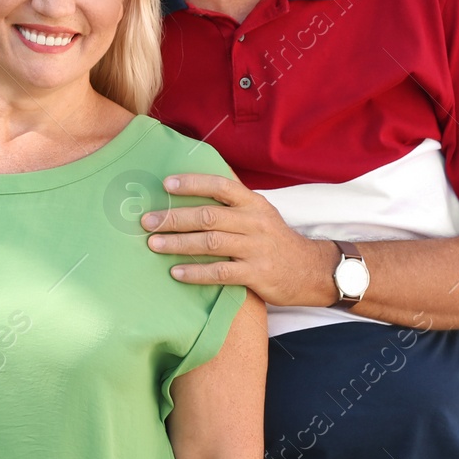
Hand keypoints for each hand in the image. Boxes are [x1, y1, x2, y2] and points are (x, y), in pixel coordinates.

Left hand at [141, 173, 337, 308]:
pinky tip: (176, 272)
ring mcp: (256, 249)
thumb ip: (233, 203)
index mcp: (254, 203)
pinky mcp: (257, 274)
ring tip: (154, 244)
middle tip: (147, 221)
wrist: (310, 271)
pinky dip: (196, 272)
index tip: (166, 184)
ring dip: (179, 243)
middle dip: (174, 217)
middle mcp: (255, 222)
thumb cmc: (275, 241)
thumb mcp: (260, 214)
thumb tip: (195, 189)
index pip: (221, 186)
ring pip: (211, 243)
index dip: (193, 183)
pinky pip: (221, 273)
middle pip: (209, 216)